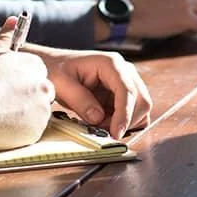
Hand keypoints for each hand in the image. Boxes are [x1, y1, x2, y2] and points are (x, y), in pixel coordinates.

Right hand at [0, 17, 54, 150]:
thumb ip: (5, 36)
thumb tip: (13, 19)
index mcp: (34, 65)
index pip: (36, 74)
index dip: (19, 82)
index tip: (5, 88)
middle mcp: (44, 85)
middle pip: (41, 92)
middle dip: (26, 98)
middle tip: (2, 103)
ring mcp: (43, 109)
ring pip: (37, 112)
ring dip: (24, 114)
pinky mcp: (38, 130)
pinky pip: (32, 130)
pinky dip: (21, 130)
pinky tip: (2, 127)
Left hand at [35, 49, 152, 138]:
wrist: (55, 66)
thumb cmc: (57, 70)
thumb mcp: (61, 84)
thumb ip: (80, 100)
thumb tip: (98, 118)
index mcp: (111, 64)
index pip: (127, 90)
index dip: (124, 114)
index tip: (116, 133)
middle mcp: (125, 71)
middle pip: (141, 101)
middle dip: (125, 121)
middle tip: (102, 131)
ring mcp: (127, 82)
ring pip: (141, 109)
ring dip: (125, 123)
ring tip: (100, 125)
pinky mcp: (124, 94)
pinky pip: (134, 113)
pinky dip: (123, 123)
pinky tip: (105, 122)